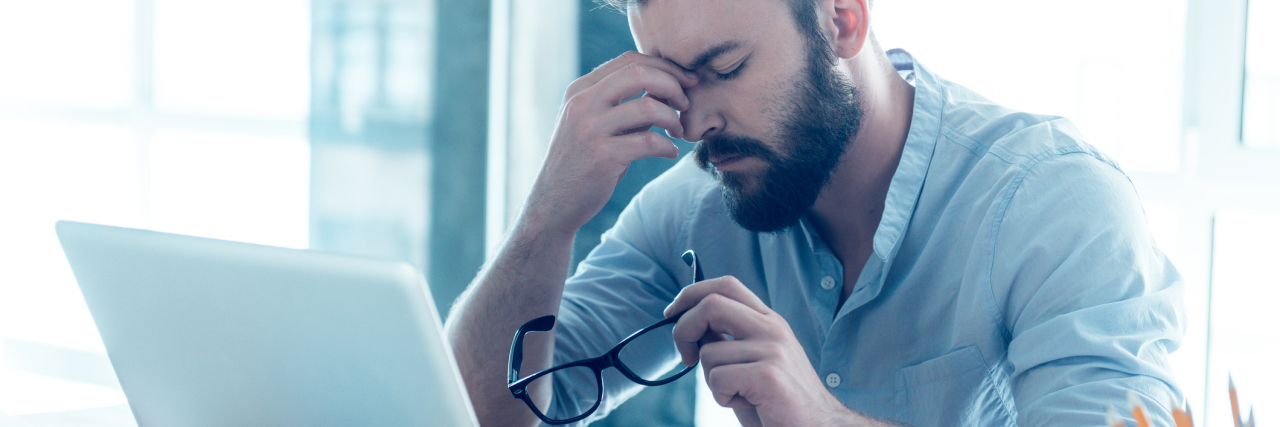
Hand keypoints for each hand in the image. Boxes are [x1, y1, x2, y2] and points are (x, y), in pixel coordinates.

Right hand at [522, 51, 697, 237]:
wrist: (554, 201)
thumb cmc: (584, 161)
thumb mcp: (596, 124)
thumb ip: (625, 105)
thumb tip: (668, 90)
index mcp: (581, 90)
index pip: (629, 61)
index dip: (664, 67)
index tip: (686, 81)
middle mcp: (582, 103)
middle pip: (639, 74)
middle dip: (673, 85)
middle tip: (685, 104)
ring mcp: (590, 129)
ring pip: (648, 106)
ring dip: (673, 118)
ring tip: (678, 132)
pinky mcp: (602, 156)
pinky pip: (649, 142)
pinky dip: (668, 146)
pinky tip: (670, 153)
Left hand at [664, 277, 860, 426]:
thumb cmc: (777, 400)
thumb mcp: (752, 361)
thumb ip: (728, 340)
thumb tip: (690, 323)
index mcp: (769, 321)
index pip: (726, 285)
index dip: (691, 294)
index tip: (672, 313)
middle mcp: (773, 328)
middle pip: (711, 304)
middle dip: (683, 329)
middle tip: (686, 357)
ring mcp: (773, 350)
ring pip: (709, 352)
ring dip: (712, 381)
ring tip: (739, 393)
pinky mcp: (768, 375)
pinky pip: (718, 378)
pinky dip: (723, 397)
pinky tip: (748, 403)